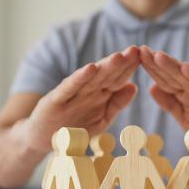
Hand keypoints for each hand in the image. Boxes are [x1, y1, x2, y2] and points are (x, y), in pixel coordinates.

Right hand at [22, 46, 139, 153]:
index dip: (131, 68)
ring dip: (105, 67)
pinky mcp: (57, 99)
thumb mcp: (101, 118)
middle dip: (122, 63)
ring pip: (91, 78)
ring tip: (119, 56)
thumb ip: (116, 104)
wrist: (42, 138)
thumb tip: (135, 86)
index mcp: (100, 93)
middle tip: (137, 50)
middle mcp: (87, 90)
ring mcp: (72, 93)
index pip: (119, 78)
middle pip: (107, 74)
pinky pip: (70, 87)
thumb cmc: (73, 127)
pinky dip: (80, 78)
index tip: (147, 57)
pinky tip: (90, 69)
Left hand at [139, 46, 188, 150]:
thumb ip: (171, 105)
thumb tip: (151, 87)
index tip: (134, 58)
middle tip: (140, 50)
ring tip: (159, 56)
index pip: (166, 81)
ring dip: (175, 67)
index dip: (151, 70)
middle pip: (175, 76)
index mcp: (187, 97)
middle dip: (158, 63)